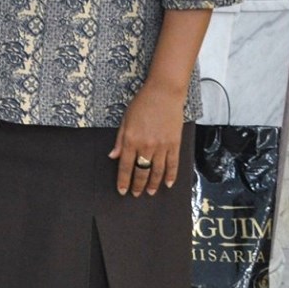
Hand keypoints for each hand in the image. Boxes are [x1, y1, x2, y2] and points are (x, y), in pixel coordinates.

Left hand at [110, 81, 183, 196]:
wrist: (164, 94)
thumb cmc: (142, 104)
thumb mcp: (125, 120)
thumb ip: (120, 140)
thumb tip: (113, 157)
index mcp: (131, 140)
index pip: (126, 166)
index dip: (123, 180)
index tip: (122, 190)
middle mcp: (146, 146)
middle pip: (142, 171)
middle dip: (138, 185)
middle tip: (136, 194)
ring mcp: (162, 146)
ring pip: (158, 171)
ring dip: (154, 184)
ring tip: (150, 192)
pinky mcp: (175, 144)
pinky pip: (173, 164)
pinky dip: (171, 175)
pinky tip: (168, 184)